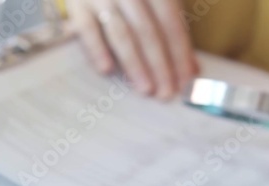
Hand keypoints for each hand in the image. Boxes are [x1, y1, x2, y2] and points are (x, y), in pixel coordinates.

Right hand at [66, 0, 197, 98]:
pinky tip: (106, 70)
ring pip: (121, 32)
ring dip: (134, 64)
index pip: (171, 22)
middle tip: (167, 93)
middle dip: (159, 64)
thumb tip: (193, 69)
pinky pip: (86, 28)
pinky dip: (96, 49)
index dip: (180, 52)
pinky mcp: (76, 3)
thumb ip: (174, 28)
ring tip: (145, 89)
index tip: (185, 81)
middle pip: (147, 30)